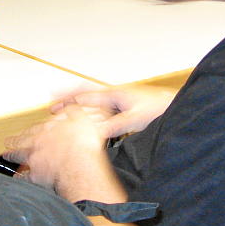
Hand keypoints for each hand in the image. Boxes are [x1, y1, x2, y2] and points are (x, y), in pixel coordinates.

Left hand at [4, 105, 109, 193]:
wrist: (80, 163)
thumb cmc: (83, 142)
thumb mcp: (82, 116)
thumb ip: (73, 109)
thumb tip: (69, 103)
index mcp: (49, 127)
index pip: (36, 126)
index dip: (31, 129)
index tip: (28, 130)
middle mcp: (39, 140)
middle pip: (22, 139)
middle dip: (15, 140)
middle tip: (8, 141)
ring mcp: (35, 157)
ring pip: (19, 155)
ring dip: (12, 155)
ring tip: (8, 156)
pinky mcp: (37, 174)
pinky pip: (25, 176)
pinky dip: (21, 176)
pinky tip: (18, 177)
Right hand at [50, 84, 174, 137]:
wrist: (172, 104)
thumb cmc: (157, 109)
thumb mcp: (134, 119)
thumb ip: (114, 125)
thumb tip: (94, 132)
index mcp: (114, 95)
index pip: (85, 97)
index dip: (67, 103)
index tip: (53, 108)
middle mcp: (114, 94)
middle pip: (85, 93)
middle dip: (68, 98)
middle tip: (52, 104)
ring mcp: (119, 98)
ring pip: (92, 96)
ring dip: (78, 101)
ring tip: (64, 105)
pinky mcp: (124, 104)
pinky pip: (101, 102)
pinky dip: (90, 105)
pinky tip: (88, 114)